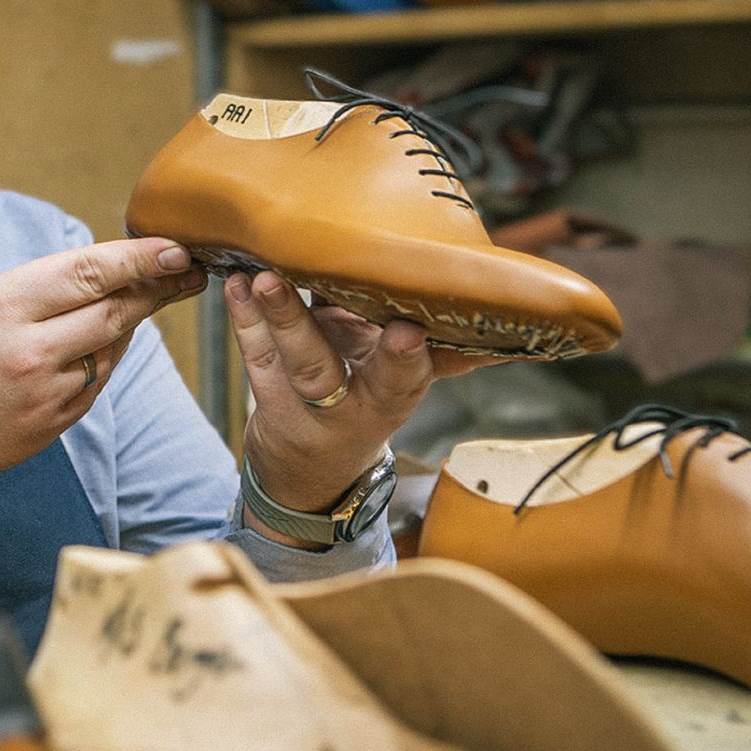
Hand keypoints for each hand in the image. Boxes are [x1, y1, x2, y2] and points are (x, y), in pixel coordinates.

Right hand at [0, 237, 206, 520]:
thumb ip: (18, 287)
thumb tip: (76, 278)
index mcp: (2, 307)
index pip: (90, 273)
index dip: (141, 258)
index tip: (176, 248)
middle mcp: (29, 352)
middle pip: (115, 313)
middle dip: (158, 288)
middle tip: (187, 269)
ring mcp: (42, 396)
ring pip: (110, 351)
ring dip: (128, 324)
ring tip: (143, 300)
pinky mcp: (47, 429)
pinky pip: (91, 386)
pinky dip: (101, 361)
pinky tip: (99, 344)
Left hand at [226, 269, 494, 544]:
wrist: (310, 474)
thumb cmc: (369, 406)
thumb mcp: (408, 388)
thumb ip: (448, 355)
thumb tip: (512, 325)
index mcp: (391, 402)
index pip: (404, 382)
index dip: (406, 359)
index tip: (407, 330)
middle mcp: (343, 408)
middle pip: (324, 371)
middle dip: (310, 329)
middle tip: (291, 282)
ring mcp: (298, 404)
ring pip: (283, 361)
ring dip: (271, 316)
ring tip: (260, 276)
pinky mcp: (265, 395)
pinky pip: (253, 355)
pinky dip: (245, 318)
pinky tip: (237, 283)